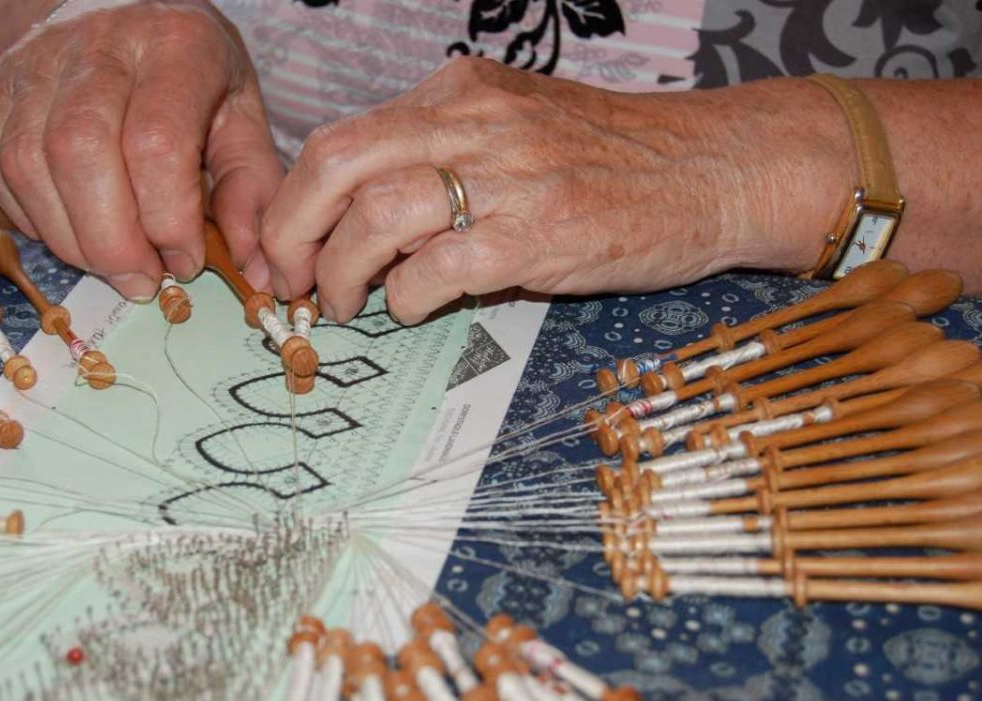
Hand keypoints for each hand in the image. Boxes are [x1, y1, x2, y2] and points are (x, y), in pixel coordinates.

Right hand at [0, 1, 281, 298]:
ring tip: (113, 266)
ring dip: (73, 240)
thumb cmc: (190, 75)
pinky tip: (75, 233)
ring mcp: (36, 64)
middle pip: (81, 152)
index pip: (157, 142)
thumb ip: (251, 190)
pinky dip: (34, 220)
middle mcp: (98, 44)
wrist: (113, 13)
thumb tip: (258, 269)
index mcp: (176, 45)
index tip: (186, 260)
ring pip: (30, 166)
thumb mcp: (240, 116)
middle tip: (143, 280)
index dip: (169, 220)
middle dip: (112, 242)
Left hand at [256, 58, 849, 323]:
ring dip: (342, 272)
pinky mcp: (536, 235)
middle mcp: (473, 122)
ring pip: (375, 217)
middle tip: (293, 279)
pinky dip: (406, 297)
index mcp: (459, 94)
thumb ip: (444, 154)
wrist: (714, 168)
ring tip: (346, 303)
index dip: (295, 199)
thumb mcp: (518, 126)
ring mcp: (505, 177)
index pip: (342, 138)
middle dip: (292, 231)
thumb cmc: (616, 157)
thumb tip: (370, 214)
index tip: (287, 244)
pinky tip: (413, 306)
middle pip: (337, 166)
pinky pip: (435, 270)